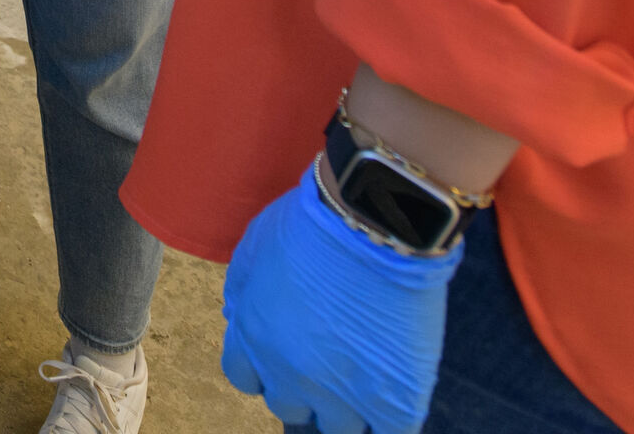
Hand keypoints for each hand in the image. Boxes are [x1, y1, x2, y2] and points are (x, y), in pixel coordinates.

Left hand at [219, 168, 456, 433]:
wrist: (374, 221)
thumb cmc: (313, 223)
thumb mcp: (255, 247)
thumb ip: (242, 290)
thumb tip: (237, 316)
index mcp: (253, 336)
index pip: (244, 378)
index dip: (263, 366)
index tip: (282, 352)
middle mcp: (290, 374)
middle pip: (289, 406)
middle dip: (303, 387)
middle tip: (328, 359)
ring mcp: (343, 392)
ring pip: (339, 427)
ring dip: (348, 407)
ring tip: (366, 378)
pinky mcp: (394, 399)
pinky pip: (390, 433)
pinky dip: (391, 421)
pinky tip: (395, 400)